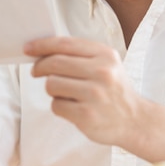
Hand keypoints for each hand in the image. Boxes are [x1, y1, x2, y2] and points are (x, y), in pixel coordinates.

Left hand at [25, 36, 141, 147]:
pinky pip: (56, 105)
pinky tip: (72, 107)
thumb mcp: (107, 64)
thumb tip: (44, 50)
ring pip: (51, 84)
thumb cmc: (115, 90)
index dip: (42, 45)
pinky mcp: (87, 115)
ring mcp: (94, 94)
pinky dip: (59, 106)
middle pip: (54, 63)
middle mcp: (102, 72)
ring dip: (51, 88)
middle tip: (36, 71)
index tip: (28, 48)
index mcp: (105, 55)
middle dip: (40, 67)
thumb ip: (81, 55)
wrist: (136, 120)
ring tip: (65, 93)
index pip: (65, 44)